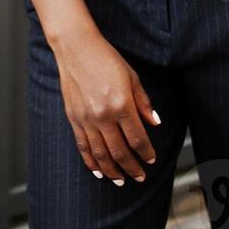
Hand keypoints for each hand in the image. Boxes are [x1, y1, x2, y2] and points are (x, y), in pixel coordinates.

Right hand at [49, 26, 159, 184]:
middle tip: (139, 177)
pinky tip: (97, 171)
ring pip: (100, 155)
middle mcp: (103, 116)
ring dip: (112, 171)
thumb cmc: (105, 59)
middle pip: (120, 152)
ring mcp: (86, 119)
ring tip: (120, 180)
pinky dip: (90, 162)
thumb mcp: (132, 77)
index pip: (137, 139)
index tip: (151, 160)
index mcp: (122, 106)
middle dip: (132, 168)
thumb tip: (155, 123)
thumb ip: (144, 103)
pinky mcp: (74, 118)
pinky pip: (82, 146)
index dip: (146, 154)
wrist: (76, 48)